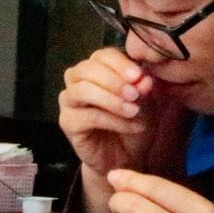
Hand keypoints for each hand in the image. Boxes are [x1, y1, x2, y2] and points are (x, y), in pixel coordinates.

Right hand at [58, 48, 159, 180]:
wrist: (124, 157)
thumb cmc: (133, 124)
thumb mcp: (147, 104)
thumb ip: (144, 90)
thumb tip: (144, 79)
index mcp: (97, 70)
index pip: (102, 55)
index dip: (119, 63)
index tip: (138, 76)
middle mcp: (77, 82)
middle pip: (86, 69)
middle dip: (113, 80)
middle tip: (135, 94)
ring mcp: (69, 102)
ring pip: (82, 90)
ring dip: (110, 99)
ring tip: (133, 110)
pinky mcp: (67, 123)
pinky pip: (87, 116)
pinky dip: (113, 120)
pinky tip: (132, 126)